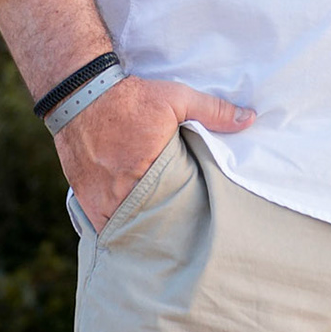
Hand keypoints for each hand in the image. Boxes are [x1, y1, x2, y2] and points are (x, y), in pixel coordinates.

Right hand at [54, 75, 253, 229]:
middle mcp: (120, 192)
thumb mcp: (176, 98)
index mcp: (147, 172)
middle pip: (148, 225)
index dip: (184, 221)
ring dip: (138, 232)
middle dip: (162, 231)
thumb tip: (249, 118)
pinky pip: (101, 227)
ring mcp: (99, 200)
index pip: (173, 211)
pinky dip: (115, 229)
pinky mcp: (83, 199)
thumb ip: (213, 110)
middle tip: (179, 237)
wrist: (81, 93)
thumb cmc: (132, 97)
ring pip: (123, 231)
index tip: (196, 226)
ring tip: (156, 238)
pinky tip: (130, 231)